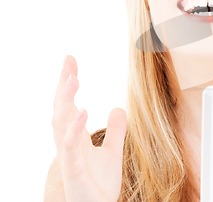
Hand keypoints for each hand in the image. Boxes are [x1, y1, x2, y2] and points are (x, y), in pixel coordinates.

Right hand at [51, 55, 126, 201]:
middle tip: (69, 61)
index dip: (68, 83)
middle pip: (61, 108)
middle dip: (64, 85)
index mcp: (75, 138)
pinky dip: (74, 129)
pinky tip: (82, 111)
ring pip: (61, 124)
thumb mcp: (113, 151)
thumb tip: (118, 107)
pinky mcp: (73, 171)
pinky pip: (70, 148)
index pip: (68, 105)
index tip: (71, 60)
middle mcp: (68, 144)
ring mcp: (68, 157)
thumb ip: (115, 130)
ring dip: (66, 100)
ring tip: (74, 79)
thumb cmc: (99, 186)